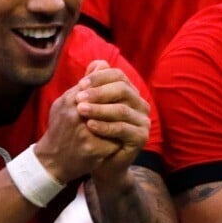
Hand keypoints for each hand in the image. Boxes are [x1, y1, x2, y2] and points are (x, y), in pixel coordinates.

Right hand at [36, 73, 119, 183]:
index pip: (98, 87)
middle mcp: (76, 115)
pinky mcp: (93, 150)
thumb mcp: (65, 103)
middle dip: (121, 106)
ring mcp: (84, 133)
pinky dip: (119, 141)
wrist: (51, 160)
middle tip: (128, 108)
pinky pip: (115, 142)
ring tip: (125, 124)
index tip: (118, 95)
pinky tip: (120, 141)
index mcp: (70, 100)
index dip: (111, 90)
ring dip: (122, 123)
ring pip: (116, 123)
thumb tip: (102, 63)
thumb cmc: (61, 128)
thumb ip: (84, 84)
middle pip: (110, 104)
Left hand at [74, 60, 150, 178]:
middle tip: (78, 97)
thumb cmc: (91, 130)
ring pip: (122, 109)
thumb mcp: (88, 105)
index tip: (79, 84)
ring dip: (99, 109)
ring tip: (80, 110)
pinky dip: (105, 126)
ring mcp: (143, 120)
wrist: (96, 160)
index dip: (98, 78)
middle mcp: (139, 103)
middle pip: (122, 90)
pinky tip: (90, 125)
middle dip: (99, 92)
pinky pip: (123, 129)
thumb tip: (97, 62)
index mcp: (128, 92)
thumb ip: (92, 86)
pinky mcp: (141, 137)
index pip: (118, 76)